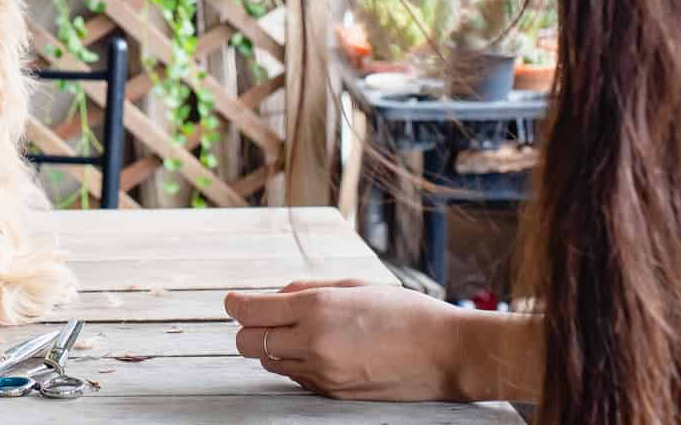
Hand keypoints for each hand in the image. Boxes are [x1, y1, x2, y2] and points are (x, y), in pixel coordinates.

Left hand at [226, 280, 471, 401]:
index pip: (250, 311)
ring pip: (270, 363)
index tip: (234, 301)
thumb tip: (274, 296)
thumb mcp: (353, 285)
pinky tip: (322, 352)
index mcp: (317, 309)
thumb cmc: (404, 311)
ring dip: (274, 347)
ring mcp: (323, 374)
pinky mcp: (333, 394)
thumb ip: (306, 289)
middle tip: (264, 317)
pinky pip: (296, 379)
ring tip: (301, 333)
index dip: (235, 304)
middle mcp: (313, 344)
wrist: (447, 354)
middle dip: (249, 329)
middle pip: (247, 343)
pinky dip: (297, 364)